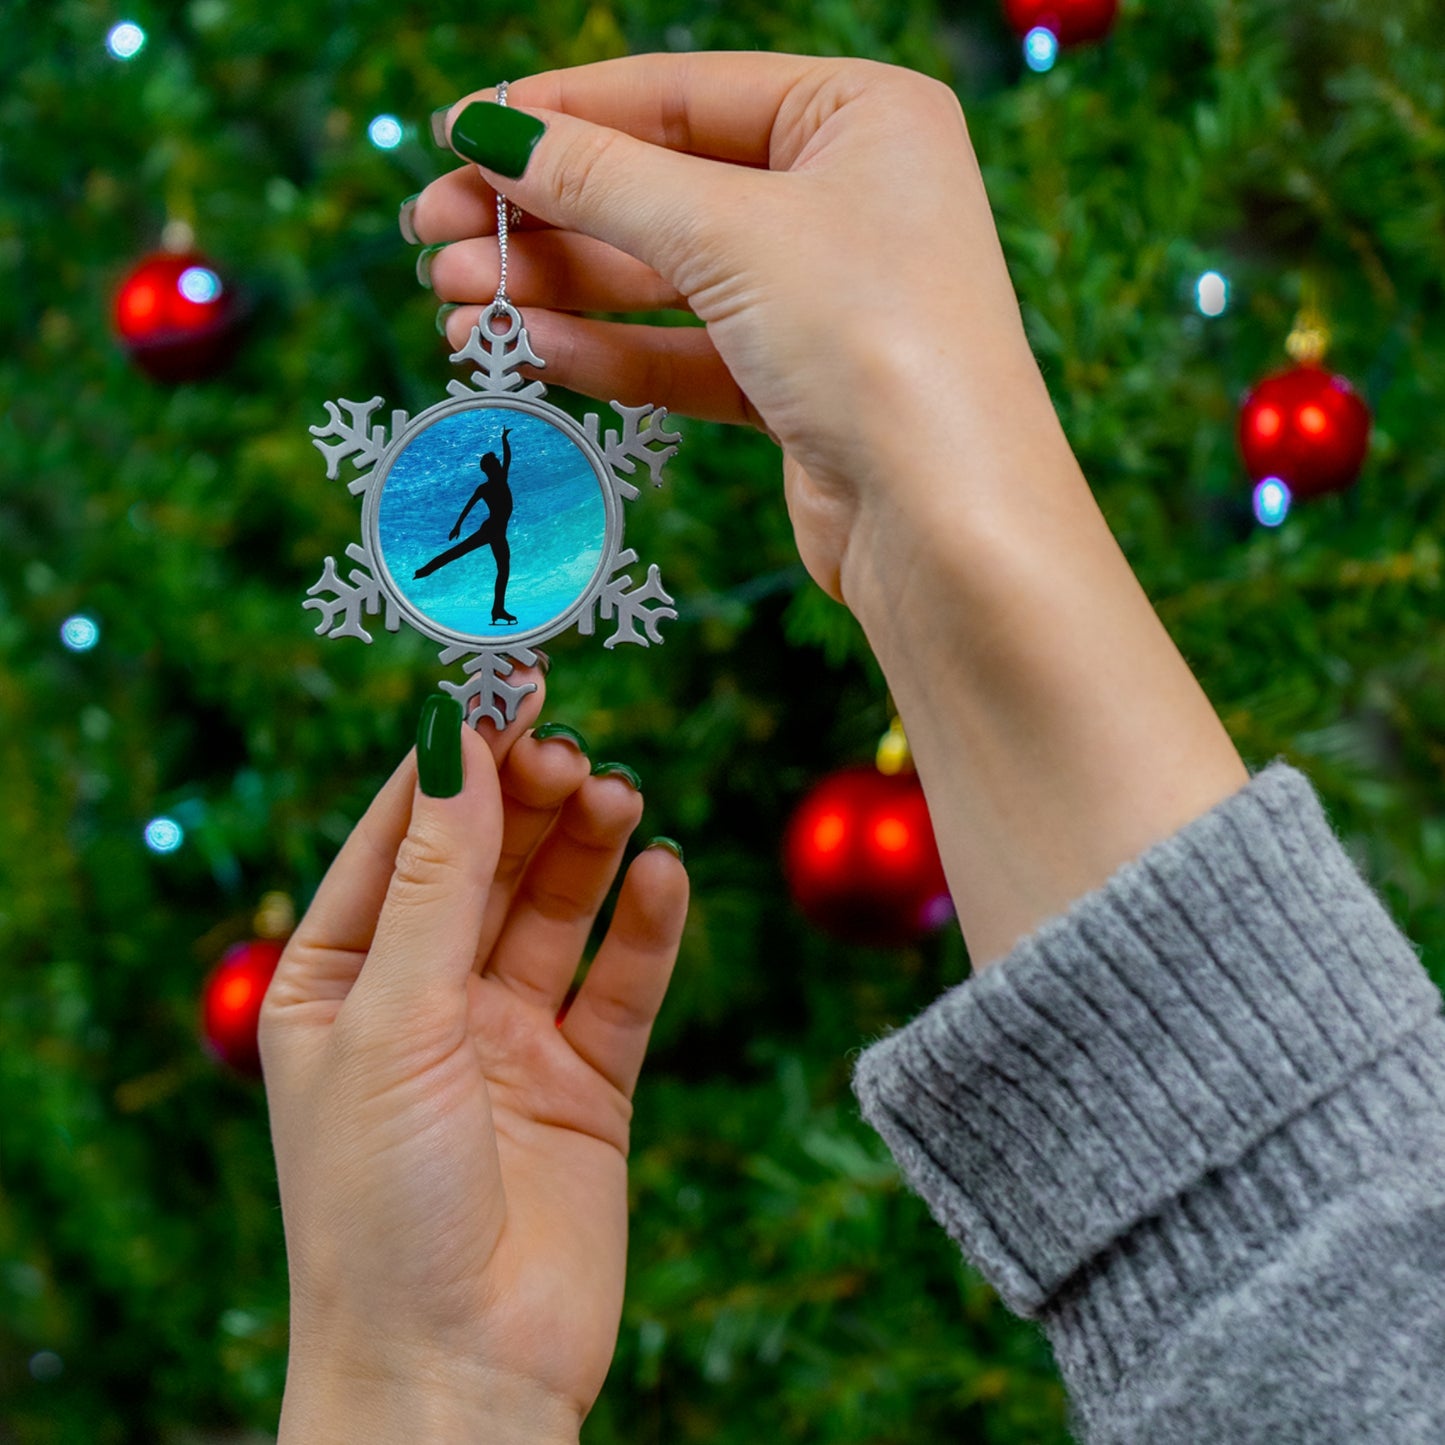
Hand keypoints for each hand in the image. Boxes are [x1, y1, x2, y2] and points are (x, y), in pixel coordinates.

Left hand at [260, 678, 687, 1438]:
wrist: (458, 1375)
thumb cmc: (380, 1205)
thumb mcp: (394, 1018)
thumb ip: (437, 878)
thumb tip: (455, 737)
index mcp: (339, 978)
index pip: (400, 836)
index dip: (453, 757)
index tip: (505, 682)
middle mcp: (424, 998)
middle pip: (487, 861)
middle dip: (527, 799)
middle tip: (571, 749)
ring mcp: (508, 1038)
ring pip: (557, 910)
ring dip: (588, 848)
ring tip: (618, 797)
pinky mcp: (586, 1082)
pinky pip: (622, 983)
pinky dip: (646, 928)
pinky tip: (664, 876)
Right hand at [414, 53, 1056, 603]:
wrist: (948, 525)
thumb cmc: (873, 342)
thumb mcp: (728, 233)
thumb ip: (602, 180)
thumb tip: (490, 130)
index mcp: (859, 116)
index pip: (679, 94)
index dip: (560, 113)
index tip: (456, 133)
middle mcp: (846, 198)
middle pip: (661, 188)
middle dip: (543, 215)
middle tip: (431, 235)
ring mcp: (822, 297)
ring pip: (664, 279)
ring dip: (558, 289)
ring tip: (454, 303)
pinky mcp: (798, 387)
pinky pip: (685, 353)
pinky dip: (609, 351)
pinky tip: (529, 350)